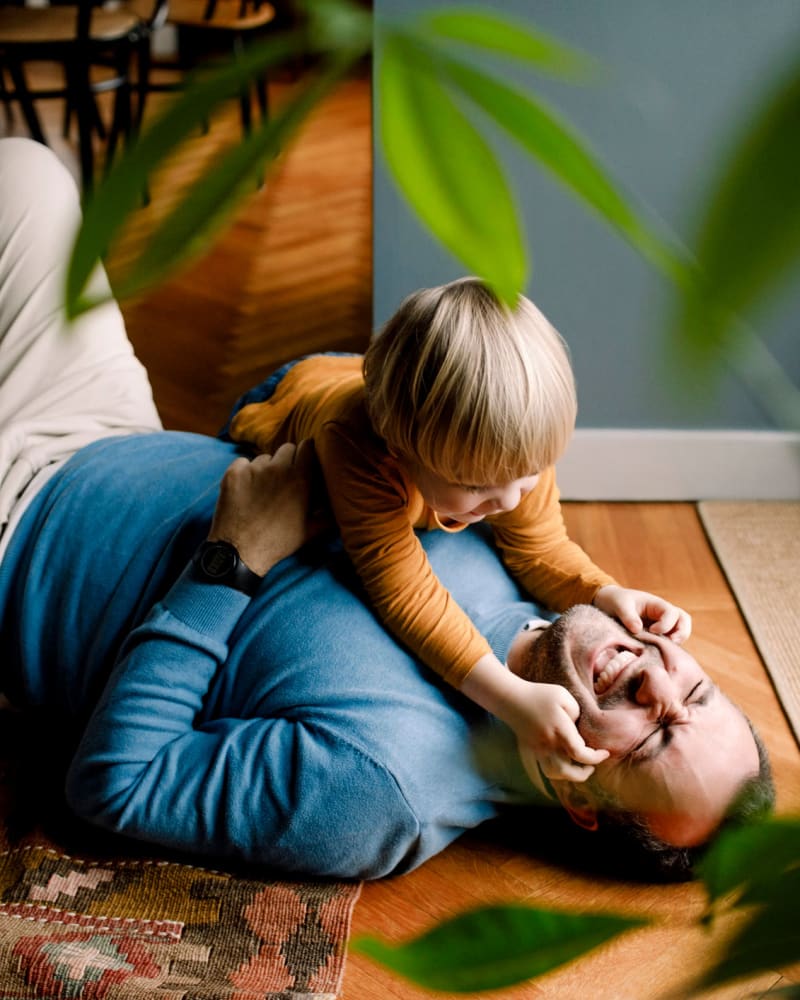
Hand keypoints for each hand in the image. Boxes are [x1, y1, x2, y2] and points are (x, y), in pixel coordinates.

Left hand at [208, 439, 321, 575]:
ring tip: (263, 491)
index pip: (307, 446)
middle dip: (287, 460)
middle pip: (286, 449)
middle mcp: (278, 468)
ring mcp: (254, 469)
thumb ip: (330, 515)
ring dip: (265, 469)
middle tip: (284, 479)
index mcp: (301, 478)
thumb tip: (345, 509)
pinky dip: (245, 474)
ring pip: (264, 459)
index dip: (306, 454)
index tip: (304, 463)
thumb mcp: (312, 531)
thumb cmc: (279, 542)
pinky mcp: (233, 473)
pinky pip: (242, 463)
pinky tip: (246, 492)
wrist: (240, 552)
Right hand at [511, 681, 609, 783]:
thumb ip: (576, 712)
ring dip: (570, 775)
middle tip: (592, 764)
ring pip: (555, 774)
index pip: (580, 753)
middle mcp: (549, 744)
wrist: (511, 699)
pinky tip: (564, 764)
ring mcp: (539, 749)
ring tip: (579, 767)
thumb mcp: (563, 696)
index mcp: (559, 730)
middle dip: (584, 773)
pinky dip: (557, 773)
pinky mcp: (532, 751)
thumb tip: (579, 728)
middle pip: (568, 772)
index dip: (596, 757)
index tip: (605, 752)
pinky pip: (544, 770)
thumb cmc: (539, 694)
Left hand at [593, 584, 691, 643]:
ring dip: (675, 642)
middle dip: (681, 633)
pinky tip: (655, 656)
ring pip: (680, 633)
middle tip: (669, 644)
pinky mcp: (656, 637)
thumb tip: (637, 630)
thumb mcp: (619, 604)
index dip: (666, 624)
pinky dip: (666, 649)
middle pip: (684, 621)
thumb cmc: (616, 601)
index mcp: (657, 605)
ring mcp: (662, 626)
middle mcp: (663, 615)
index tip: (652, 631)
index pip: (673, 613)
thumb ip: (628, 616)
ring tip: (663, 651)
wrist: (608, 604)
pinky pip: (668, 643)